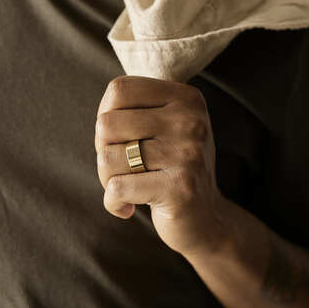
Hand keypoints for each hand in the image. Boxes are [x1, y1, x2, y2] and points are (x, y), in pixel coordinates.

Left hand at [94, 75, 226, 255]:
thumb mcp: (165, 126)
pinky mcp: (180, 188)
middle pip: (106, 123)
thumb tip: (102, 112)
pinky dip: (112, 202)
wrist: (206, 218)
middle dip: (103, 149)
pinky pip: (116, 188)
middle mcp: (191, 120)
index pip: (119, 90)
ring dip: (107, 178)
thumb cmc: (173, 166)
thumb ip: (136, 108)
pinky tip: (128, 206)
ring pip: (107, 157)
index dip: (106, 114)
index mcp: (187, 98)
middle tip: (124, 166)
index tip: (120, 138)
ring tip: (129, 185)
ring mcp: (188, 153)